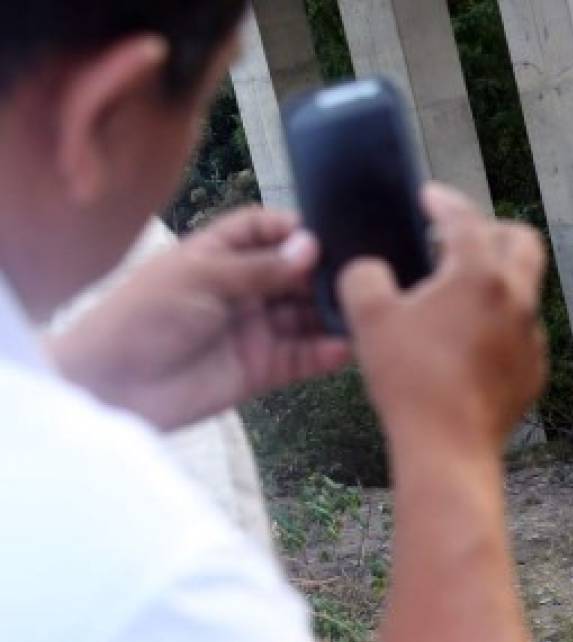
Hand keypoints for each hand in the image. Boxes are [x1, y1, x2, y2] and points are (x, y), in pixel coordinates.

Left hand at [48, 208, 350, 430]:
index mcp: (219, 256)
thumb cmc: (144, 317)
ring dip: (332, 313)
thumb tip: (312, 246)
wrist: (115, 387)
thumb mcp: (202, 279)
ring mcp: (254, 330)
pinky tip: (347, 347)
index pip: (265, 230)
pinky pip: (303, 357)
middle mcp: (242, 290)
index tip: (330, 233)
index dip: (295, 229)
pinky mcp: (262, 369)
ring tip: (363, 310)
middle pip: (295, 274)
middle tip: (361, 274)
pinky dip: (326, 354)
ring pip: (306, 316)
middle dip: (326, 273)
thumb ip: (261, 268)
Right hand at [339, 184, 547, 457]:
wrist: (448, 448)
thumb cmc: (410, 381)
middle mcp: (517, 298)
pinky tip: (468, 340)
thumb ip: (365, 277)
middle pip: (521, 241)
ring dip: (496, 279)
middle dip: (491, 229)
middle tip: (458, 238)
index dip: (443, 201)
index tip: (428, 198)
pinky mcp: (533, 370)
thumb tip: (373, 270)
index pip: (465, 219)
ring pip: (524, 289)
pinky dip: (498, 322)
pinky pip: (521, 331)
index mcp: (480, 274)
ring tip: (458, 294)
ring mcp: (531, 336)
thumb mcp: (369, 319)